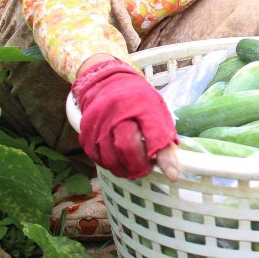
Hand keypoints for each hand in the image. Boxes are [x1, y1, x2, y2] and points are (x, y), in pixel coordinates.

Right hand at [71, 58, 179, 179]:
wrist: (108, 83)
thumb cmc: (139, 99)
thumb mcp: (158, 109)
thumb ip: (164, 133)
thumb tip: (172, 164)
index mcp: (144, 104)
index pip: (156, 134)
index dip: (164, 157)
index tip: (172, 175)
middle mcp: (119, 111)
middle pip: (127, 146)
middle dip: (139, 166)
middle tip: (145, 170)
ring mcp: (99, 121)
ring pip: (109, 156)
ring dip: (123, 169)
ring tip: (132, 169)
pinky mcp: (86, 130)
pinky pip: (95, 156)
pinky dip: (108, 164)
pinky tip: (116, 161)